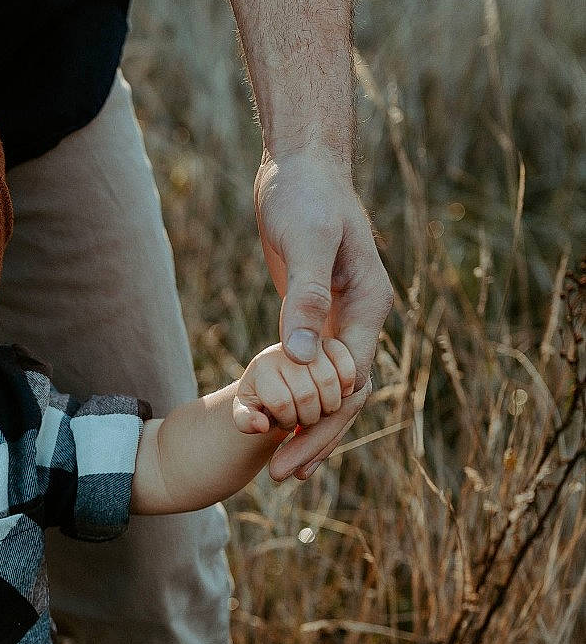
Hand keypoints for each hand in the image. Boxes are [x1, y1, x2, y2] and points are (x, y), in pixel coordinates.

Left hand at [233, 337, 367, 450]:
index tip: (285, 423)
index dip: (287, 420)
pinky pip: (350, 372)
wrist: (279, 375)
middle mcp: (288, 348)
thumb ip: (245, 420)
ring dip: (328, 410)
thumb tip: (262, 426)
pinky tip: (339, 400)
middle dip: (307, 419)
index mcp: (263, 364)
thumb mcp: (246, 409)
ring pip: (329, 386)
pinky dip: (346, 391)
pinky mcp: (337, 344)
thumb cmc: (263, 397)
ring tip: (318, 414)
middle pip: (306, 396)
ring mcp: (313, 344)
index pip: (281, 402)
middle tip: (302, 422)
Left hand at [255, 151, 393, 479]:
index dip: (323, 420)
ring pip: (330, 389)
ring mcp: (339, 320)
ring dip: (308, 428)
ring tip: (280, 470)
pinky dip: (297, 401)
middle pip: (346, 396)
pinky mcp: (315, 317)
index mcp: (368, 305)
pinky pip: (311, 372)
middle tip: (281, 477)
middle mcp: (360, 318)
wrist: (301, 165)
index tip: (292, 453)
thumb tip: (304, 357)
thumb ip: (304, 296)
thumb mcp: (305, 238)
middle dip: (317, 438)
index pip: (352, 379)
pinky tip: (273, 427)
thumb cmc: (305, 195)